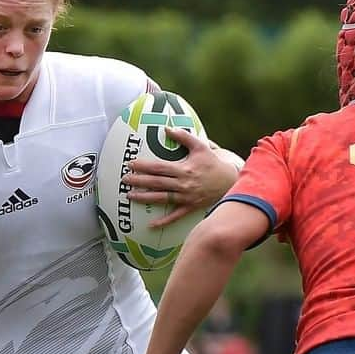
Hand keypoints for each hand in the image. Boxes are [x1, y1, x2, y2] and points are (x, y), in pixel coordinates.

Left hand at [123, 127, 239, 227]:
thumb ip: (184, 136)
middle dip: (139, 181)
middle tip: (124, 179)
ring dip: (145, 198)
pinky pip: (175, 216)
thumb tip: (167, 128)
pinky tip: (151, 226)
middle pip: (157, 183)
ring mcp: (186, 197)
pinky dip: (163, 222)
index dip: (144, 166)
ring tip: (130, 196)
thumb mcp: (201, 146)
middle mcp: (183, 184)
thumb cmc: (213, 162)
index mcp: (184, 169)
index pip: (159, 167)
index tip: (131, 164)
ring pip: (162, 198)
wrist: (230, 181)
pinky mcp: (190, 207)